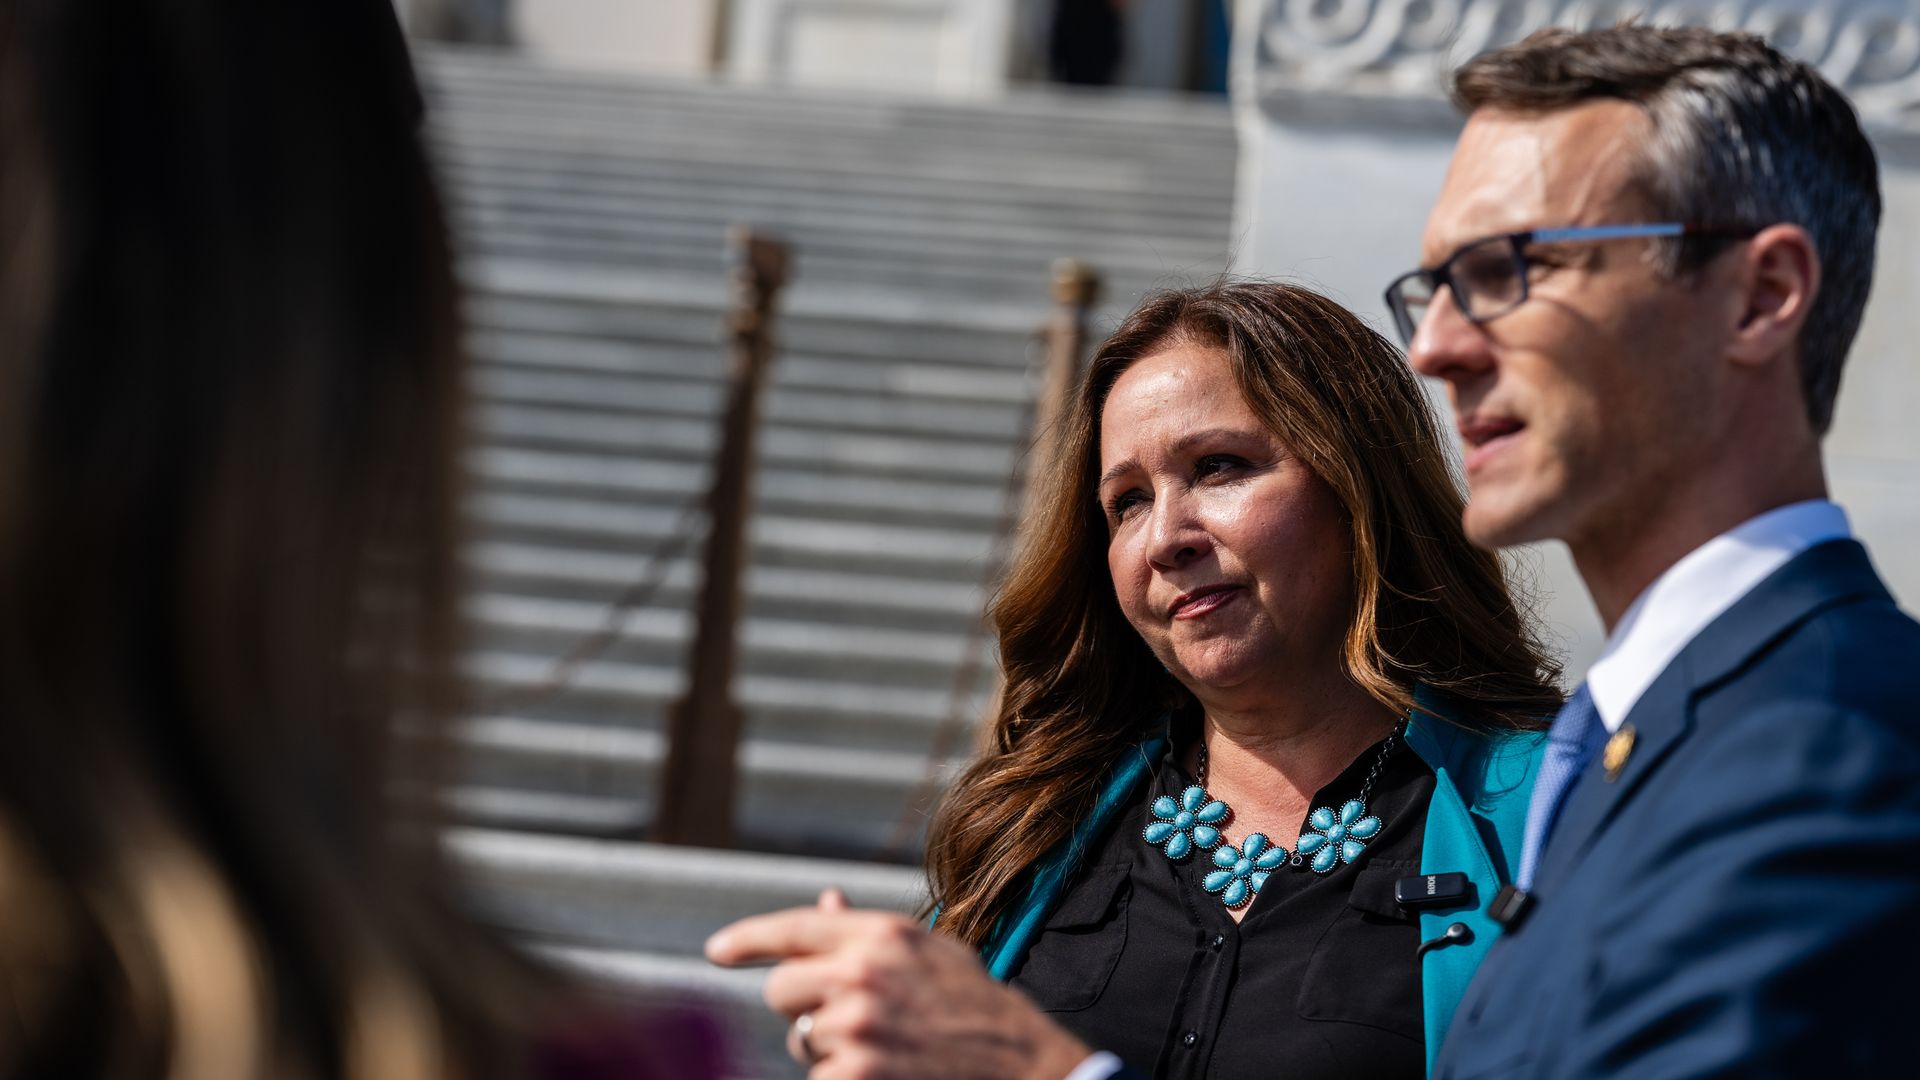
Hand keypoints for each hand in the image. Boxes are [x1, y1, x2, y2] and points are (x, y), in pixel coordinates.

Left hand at [705, 889, 1093, 1079]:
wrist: (1024, 1069)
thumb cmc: (977, 1010)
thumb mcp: (931, 954)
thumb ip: (871, 933)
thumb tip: (824, 900)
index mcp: (883, 934)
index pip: (794, 927)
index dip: (749, 939)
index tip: (718, 951)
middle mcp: (863, 974)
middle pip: (781, 989)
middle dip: (804, 1008)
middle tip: (850, 1020)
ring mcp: (856, 1028)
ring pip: (801, 1040)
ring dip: (829, 1051)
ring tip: (884, 1049)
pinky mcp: (854, 1075)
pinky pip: (818, 1078)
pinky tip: (884, 1072)